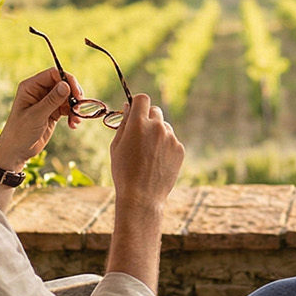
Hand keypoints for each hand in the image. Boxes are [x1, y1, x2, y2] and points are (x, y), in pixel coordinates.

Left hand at [0, 67, 83, 171]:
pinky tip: (73, 124)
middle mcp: (39, 91)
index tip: (77, 94)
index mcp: (31, 87)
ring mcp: (46, 102)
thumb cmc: (20, 132)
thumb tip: (66, 85)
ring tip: (76, 119)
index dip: (67, 80)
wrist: (16, 151)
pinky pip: (67, 108)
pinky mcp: (52, 112)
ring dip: (74, 107)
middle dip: (73, 95)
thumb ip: (51, 100)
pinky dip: (72, 115)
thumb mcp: (36, 115)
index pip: (53, 74)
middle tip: (79, 107)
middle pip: (63, 84)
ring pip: (67, 97)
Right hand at [109, 92, 183, 217]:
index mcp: (138, 123)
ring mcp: (171, 137)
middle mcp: (156, 126)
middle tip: (141, 134)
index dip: (138, 104)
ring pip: (164, 127)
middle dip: (148, 118)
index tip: (135, 111)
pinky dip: (166, 147)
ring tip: (148, 154)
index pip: (142, 99)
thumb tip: (128, 107)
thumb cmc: (124, 171)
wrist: (142, 196)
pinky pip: (172, 141)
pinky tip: (157, 162)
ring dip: (157, 133)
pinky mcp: (180, 148)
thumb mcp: (116, 146)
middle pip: (155, 110)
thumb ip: (123, 123)